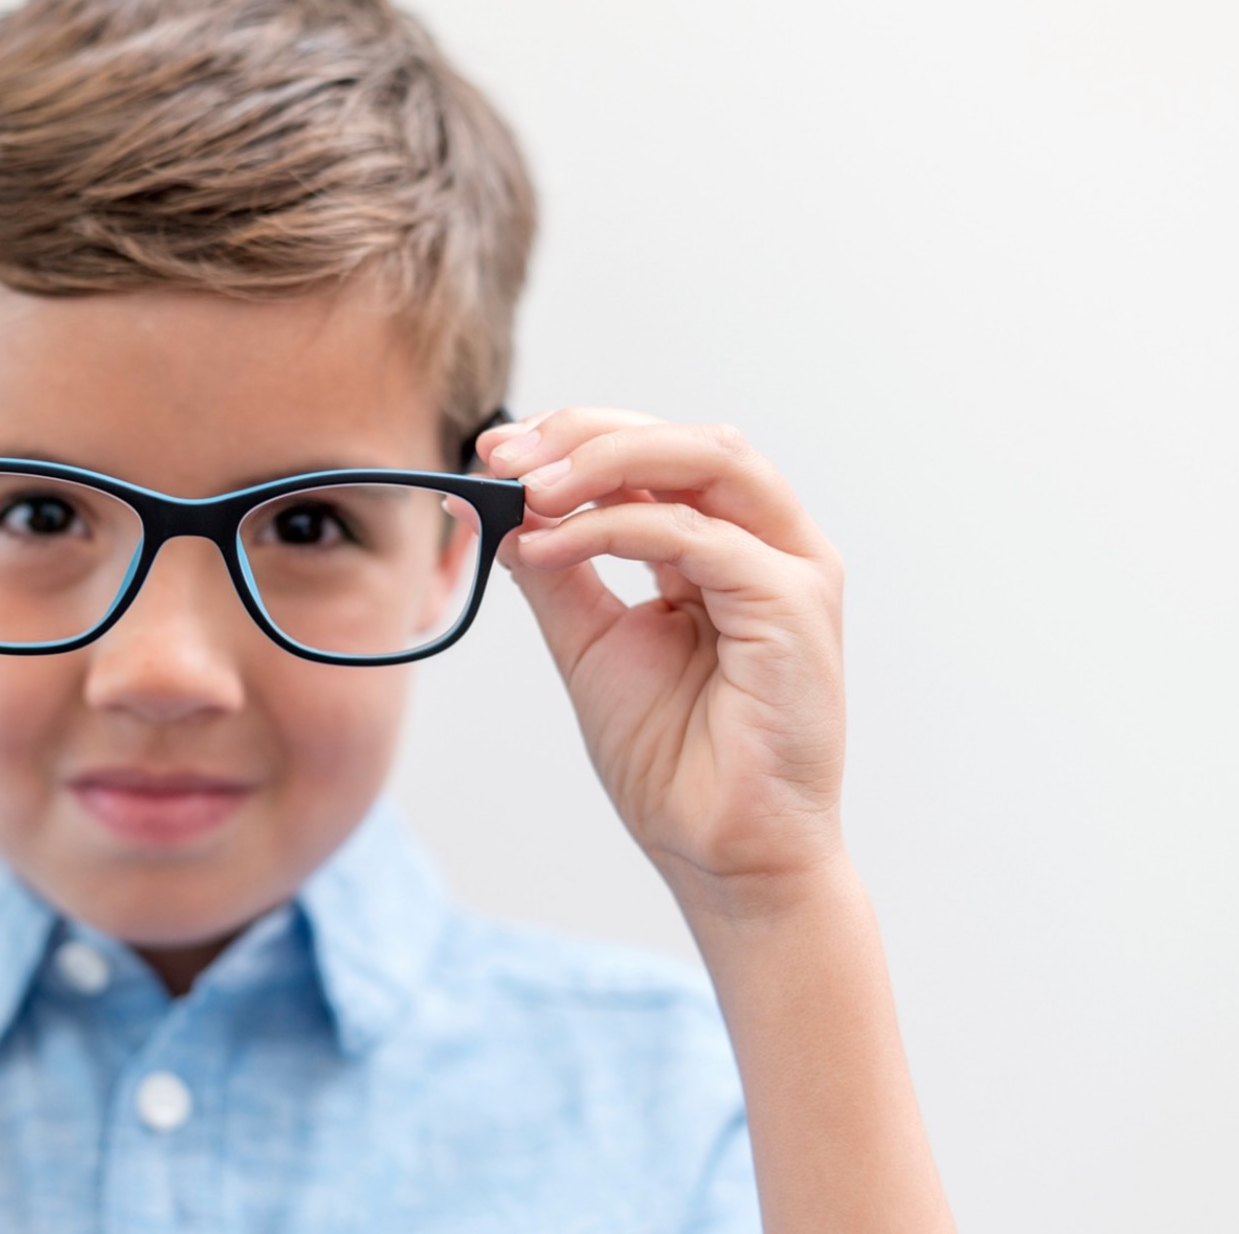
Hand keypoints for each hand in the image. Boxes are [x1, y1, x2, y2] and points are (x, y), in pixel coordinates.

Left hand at [476, 409, 846, 905]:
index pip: (657, 457)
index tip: (493, 452)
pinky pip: (697, 536)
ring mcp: (792, 573)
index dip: (574, 438)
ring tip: (526, 486)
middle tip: (502, 454)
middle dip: (584, 433)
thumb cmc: (673, 760)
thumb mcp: (590, 642)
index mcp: (725, 549)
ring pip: (708, 460)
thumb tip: (494, 505)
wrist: (720, 853)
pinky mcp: (794, 608)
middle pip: (686, 441)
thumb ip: (554, 570)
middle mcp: (770, 548)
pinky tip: (548, 545)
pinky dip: (613, 527)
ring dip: (605, 460)